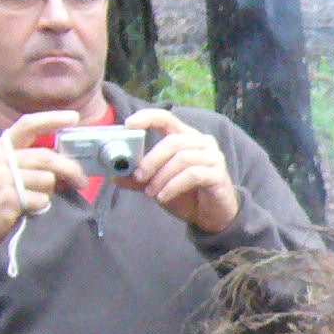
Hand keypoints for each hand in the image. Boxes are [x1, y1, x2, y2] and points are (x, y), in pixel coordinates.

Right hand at [0, 110, 84, 245]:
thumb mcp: (5, 169)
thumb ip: (31, 160)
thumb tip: (69, 161)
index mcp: (2, 147)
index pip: (28, 125)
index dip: (52, 119)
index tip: (74, 117)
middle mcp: (1, 159)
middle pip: (47, 157)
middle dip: (70, 169)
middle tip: (82, 180)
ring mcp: (3, 178)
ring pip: (47, 179)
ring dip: (51, 191)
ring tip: (40, 197)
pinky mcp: (8, 198)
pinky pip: (41, 199)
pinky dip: (42, 205)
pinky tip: (29, 208)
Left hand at [122, 108, 238, 233]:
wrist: (211, 215)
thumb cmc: (187, 194)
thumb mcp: (158, 184)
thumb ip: (139, 179)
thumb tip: (116, 176)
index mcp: (186, 137)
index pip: (167, 118)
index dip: (147, 118)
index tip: (128, 125)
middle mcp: (202, 142)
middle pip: (172, 141)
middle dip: (151, 160)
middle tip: (138, 177)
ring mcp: (213, 157)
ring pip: (182, 158)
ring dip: (161, 177)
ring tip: (151, 193)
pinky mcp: (218, 175)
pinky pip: (192, 175)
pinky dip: (173, 186)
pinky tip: (163, 197)